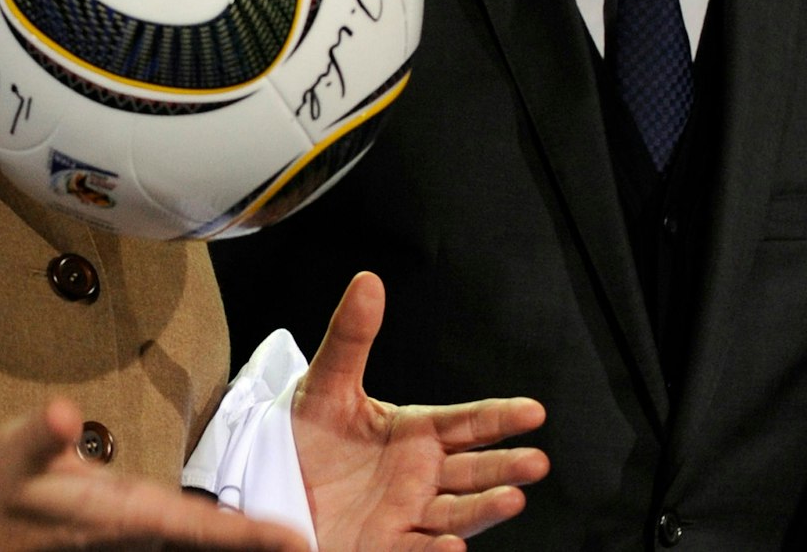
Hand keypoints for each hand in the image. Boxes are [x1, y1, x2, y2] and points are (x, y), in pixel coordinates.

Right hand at [0, 397, 310, 550]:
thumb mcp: (12, 452)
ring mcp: (129, 534)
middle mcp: (133, 528)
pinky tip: (240, 533)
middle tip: (314, 545)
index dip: (245, 534)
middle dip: (256, 543)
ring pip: (197, 541)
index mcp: (119, 511)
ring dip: (239, 541)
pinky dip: (215, 534)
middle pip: (209, 540)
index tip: (295, 541)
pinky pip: (182, 534)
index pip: (196, 525)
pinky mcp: (122, 526)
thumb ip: (39, 435)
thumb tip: (61, 414)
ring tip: (291, 541)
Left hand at [292, 272, 548, 549]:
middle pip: (475, 471)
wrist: (270, 485)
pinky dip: (437, 551)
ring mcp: (408, 514)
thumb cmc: (303, 434)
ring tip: (513, 499)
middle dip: (506, 468)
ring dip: (487, 507)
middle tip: (536, 462)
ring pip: (459, 513)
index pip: (468, 423)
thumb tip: (368, 281)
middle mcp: (421, 475)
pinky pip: (418, 551)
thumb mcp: (325, 384)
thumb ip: (351, 337)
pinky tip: (452, 545)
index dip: (500, 418)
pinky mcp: (387, 547)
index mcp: (415, 432)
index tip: (533, 411)